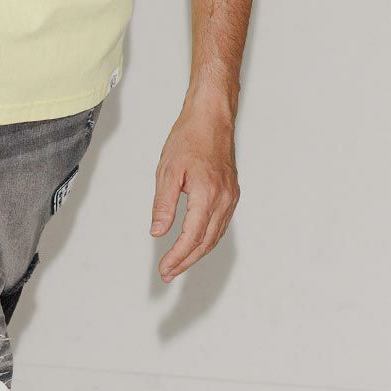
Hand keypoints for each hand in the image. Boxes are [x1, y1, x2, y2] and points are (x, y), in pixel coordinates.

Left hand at [149, 96, 239, 281]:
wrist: (212, 118)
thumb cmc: (189, 138)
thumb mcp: (167, 171)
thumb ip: (163, 204)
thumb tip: (158, 231)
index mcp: (206, 194)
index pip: (191, 237)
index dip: (177, 257)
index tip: (164, 268)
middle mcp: (223, 199)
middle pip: (205, 242)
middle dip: (186, 261)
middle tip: (168, 273)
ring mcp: (230, 197)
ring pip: (215, 236)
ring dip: (197, 253)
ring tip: (178, 264)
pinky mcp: (232, 193)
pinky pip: (220, 224)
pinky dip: (207, 239)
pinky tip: (195, 242)